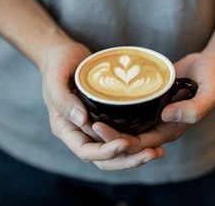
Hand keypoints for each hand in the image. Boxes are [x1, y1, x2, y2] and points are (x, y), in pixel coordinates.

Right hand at [41, 41, 163, 169]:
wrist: (64, 54)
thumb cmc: (57, 63)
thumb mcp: (55, 78)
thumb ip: (63, 100)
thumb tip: (80, 120)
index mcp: (65, 128)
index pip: (85, 151)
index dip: (105, 152)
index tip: (125, 144)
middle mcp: (80, 132)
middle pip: (104, 158)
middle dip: (127, 160)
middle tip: (152, 153)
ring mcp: (93, 127)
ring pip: (115, 151)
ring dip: (135, 155)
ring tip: (158, 152)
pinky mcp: (106, 118)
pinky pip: (121, 135)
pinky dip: (136, 141)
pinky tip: (155, 140)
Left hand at [93, 52, 214, 162]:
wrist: (213, 66)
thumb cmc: (213, 79)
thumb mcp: (210, 93)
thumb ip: (194, 108)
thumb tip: (166, 116)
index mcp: (171, 129)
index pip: (139, 143)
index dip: (118, 140)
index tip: (98, 127)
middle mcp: (159, 125)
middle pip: (127, 137)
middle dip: (106, 134)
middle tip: (85, 122)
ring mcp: (153, 113)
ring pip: (125, 125)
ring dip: (107, 124)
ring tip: (85, 114)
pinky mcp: (149, 100)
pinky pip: (129, 108)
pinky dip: (114, 108)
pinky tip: (98, 98)